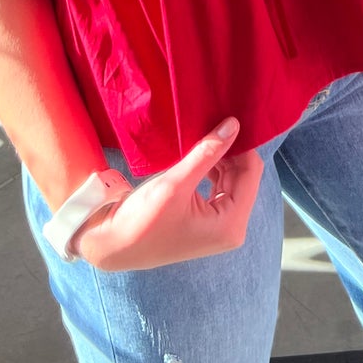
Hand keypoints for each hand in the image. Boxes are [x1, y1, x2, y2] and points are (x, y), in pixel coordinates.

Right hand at [73, 117, 264, 272]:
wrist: (112, 245)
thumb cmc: (142, 219)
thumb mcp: (176, 183)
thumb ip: (208, 153)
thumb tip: (234, 125)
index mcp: (231, 225)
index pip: (251, 174)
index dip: (242, 145)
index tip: (230, 117)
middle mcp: (231, 229)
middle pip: (243, 178)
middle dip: (231, 151)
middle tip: (218, 120)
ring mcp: (219, 228)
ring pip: (231, 181)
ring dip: (221, 159)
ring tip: (207, 133)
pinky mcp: (206, 223)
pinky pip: (219, 189)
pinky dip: (212, 170)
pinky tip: (201, 153)